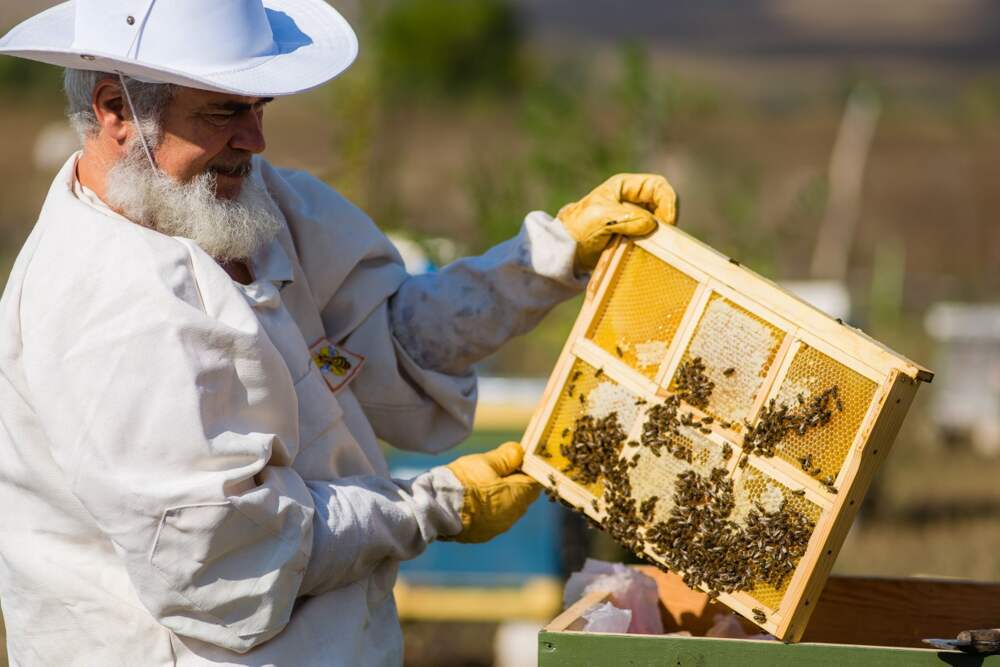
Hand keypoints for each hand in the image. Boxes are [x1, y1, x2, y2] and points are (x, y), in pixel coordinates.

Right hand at [445, 442, 540, 542]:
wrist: (438, 509)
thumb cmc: (463, 482)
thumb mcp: (486, 462)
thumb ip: (506, 456)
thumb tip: (519, 451)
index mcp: (518, 496)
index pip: (536, 482)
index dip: (528, 470)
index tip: (516, 461)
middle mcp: (512, 516)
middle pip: (522, 496)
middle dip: (513, 483)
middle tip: (496, 470)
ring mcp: (498, 528)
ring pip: (507, 509)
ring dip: (500, 498)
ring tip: (481, 485)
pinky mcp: (483, 535)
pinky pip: (492, 520)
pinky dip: (488, 510)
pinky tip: (473, 501)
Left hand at [558, 173, 677, 270]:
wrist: (564, 251)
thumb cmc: (578, 228)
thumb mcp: (601, 218)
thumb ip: (627, 217)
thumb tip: (652, 224)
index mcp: (624, 187)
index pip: (657, 186)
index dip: (667, 201)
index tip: (666, 222)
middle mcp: (632, 200)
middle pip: (662, 204)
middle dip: (666, 219)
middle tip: (662, 237)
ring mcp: (633, 219)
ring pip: (658, 222)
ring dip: (660, 233)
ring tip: (653, 245)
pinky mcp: (632, 237)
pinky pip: (650, 238)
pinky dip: (653, 244)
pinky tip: (648, 251)